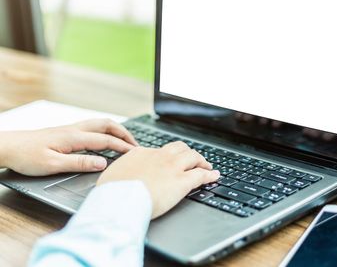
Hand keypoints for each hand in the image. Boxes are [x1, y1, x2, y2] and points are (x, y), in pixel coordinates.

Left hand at [0, 119, 136, 175]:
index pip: (106, 140)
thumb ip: (80, 163)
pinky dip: (105, 131)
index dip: (123, 146)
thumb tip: (103, 162)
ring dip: (115, 130)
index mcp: (74, 137)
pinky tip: (104, 140)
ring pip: (100, 123)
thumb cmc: (26, 156)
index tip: (136, 153)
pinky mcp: (65, 132)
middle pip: (107, 124)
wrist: (7, 147)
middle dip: (124, 133)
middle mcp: (74, 129)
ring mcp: (70, 129)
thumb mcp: (53, 165)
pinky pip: (92, 127)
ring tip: (125, 140)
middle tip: (135, 144)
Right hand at [97, 142, 219, 218]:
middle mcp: (159, 156)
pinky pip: (201, 174)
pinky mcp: (182, 181)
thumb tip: (119, 174)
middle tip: (192, 159)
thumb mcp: (110, 176)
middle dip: (187, 152)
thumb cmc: (111, 193)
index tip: (168, 162)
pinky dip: (210, 174)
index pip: (158, 151)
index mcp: (140, 154)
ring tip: (206, 165)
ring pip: (193, 156)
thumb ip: (119, 172)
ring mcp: (172, 167)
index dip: (166, 157)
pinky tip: (214, 176)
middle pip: (179, 148)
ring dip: (201, 160)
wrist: (120, 200)